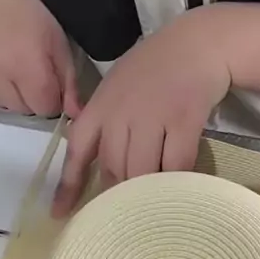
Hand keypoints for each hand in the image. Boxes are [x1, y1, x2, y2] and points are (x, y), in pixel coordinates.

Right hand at [0, 0, 78, 116]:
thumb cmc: (35, 11)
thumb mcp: (60, 44)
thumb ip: (68, 83)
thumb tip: (75, 114)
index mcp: (26, 66)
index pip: (44, 108)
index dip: (51, 98)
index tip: (51, 83)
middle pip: (23, 109)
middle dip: (32, 97)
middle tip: (32, 72)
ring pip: (2, 104)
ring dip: (12, 94)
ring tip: (13, 66)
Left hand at [53, 7, 230, 216]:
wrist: (198, 44)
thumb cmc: (156, 66)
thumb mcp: (118, 87)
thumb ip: (105, 121)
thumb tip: (100, 167)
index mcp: (100, 106)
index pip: (77, 150)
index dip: (68, 185)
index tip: (61, 214)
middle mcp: (121, 113)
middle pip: (112, 168)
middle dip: (117, 194)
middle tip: (126, 212)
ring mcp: (153, 117)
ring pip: (141, 171)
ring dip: (146, 192)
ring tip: (153, 205)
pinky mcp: (183, 121)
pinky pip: (176, 164)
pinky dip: (176, 180)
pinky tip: (179, 188)